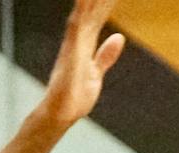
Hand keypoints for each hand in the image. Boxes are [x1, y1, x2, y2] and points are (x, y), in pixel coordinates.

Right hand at [39, 0, 125, 128]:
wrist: (59, 115)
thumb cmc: (73, 97)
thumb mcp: (96, 73)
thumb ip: (105, 55)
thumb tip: (119, 38)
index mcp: (84, 43)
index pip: (98, 16)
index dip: (106, 1)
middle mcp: (77, 40)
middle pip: (91, 10)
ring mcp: (73, 45)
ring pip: (83, 15)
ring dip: (88, 0)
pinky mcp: (70, 55)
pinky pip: (76, 31)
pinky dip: (80, 16)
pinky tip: (84, 2)